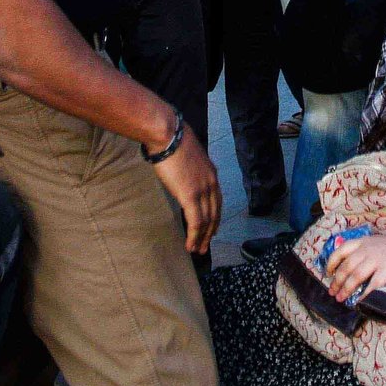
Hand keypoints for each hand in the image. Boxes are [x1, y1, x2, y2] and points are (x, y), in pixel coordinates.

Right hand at [150, 126, 222, 253]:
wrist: (168, 135)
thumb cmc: (173, 141)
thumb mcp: (188, 156)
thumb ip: (190, 169)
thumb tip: (183, 175)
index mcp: (211, 174)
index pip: (217, 201)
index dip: (215, 217)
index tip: (212, 229)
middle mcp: (211, 183)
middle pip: (215, 214)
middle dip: (211, 232)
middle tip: (205, 246)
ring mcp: (202, 190)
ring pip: (207, 221)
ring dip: (202, 238)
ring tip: (197, 250)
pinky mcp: (191, 196)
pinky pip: (196, 222)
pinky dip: (194, 236)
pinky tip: (190, 245)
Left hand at [325, 233, 385, 302]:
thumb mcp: (374, 242)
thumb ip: (361, 249)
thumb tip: (345, 263)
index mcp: (362, 242)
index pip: (340, 251)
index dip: (331, 263)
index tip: (327, 274)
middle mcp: (367, 250)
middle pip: (346, 267)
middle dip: (337, 281)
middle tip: (333, 292)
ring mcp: (377, 260)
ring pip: (356, 277)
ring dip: (346, 289)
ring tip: (340, 298)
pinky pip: (372, 285)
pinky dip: (364, 295)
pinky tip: (359, 302)